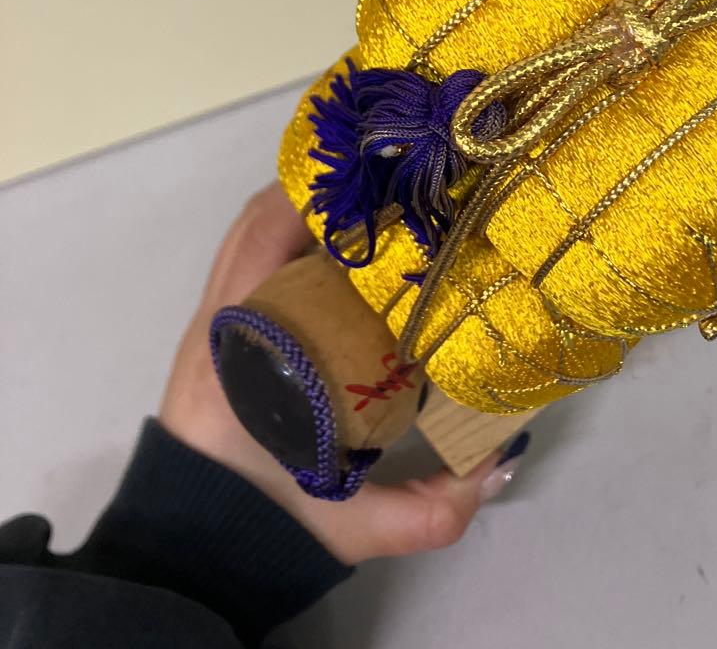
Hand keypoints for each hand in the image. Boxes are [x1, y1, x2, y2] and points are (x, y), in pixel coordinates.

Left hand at [160, 182, 519, 564]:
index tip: (387, 190)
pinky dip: (286, 233)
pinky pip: (244, 256)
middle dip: (325, 193)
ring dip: (304, 208)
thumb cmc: (264, 523)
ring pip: (249, 232)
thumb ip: (430, 506)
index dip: (323, 205)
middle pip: (258, 220)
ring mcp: (210, 322)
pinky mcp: (211, 331)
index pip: (269, 243)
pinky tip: (339, 246)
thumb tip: (503, 459)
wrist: (191, 552)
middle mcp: (220, 322)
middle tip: (394, 187)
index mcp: (244, 353)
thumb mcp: (351, 524)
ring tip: (373, 204)